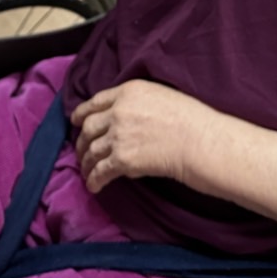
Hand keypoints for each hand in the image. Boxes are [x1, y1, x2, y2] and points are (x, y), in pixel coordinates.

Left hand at [72, 80, 206, 193]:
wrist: (201, 141)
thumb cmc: (192, 119)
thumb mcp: (161, 96)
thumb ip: (138, 102)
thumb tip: (126, 118)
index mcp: (129, 91)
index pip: (96, 101)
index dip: (82, 112)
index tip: (76, 120)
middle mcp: (118, 111)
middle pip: (89, 126)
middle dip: (82, 141)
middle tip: (81, 150)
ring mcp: (118, 135)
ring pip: (91, 150)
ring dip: (86, 163)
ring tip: (87, 171)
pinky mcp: (122, 159)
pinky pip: (100, 171)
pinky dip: (94, 180)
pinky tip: (94, 186)